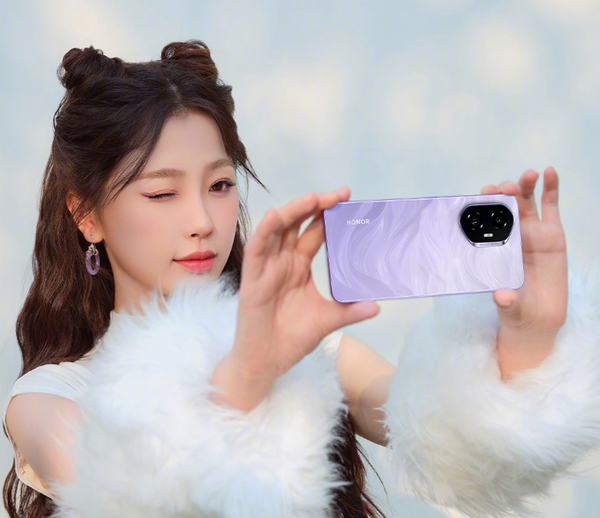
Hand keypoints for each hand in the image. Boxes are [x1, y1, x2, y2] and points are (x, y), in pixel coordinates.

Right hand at [231, 187, 380, 380]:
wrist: (267, 363)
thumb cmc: (291, 339)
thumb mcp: (327, 321)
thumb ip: (350, 311)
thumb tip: (377, 305)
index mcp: (299, 266)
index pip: (314, 232)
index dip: (328, 216)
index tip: (348, 200)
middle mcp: (283, 262)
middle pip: (297, 224)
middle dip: (315, 207)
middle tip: (338, 194)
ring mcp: (267, 268)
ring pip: (277, 231)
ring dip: (293, 212)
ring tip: (313, 198)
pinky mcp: (253, 280)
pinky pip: (256, 251)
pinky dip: (264, 232)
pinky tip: (276, 216)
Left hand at [481, 167, 567, 370]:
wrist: (538, 315)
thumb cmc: (516, 307)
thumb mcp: (509, 305)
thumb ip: (506, 300)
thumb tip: (501, 297)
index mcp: (494, 247)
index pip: (485, 221)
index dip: (483, 206)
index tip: (481, 195)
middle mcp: (511, 234)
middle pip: (505, 206)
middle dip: (503, 192)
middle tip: (503, 187)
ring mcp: (532, 231)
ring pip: (526, 201)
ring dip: (524, 184)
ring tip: (527, 175)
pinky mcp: (552, 232)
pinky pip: (551, 205)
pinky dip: (551, 187)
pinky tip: (549, 172)